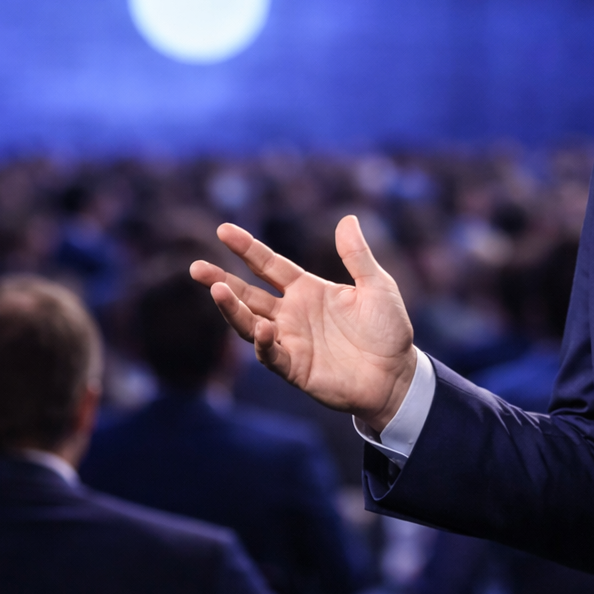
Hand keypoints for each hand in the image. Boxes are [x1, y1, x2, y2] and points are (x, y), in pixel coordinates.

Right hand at [190, 216, 417, 430]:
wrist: (398, 374)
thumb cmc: (388, 330)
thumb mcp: (376, 285)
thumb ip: (357, 256)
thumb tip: (348, 218)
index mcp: (307, 290)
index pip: (269, 265)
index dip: (247, 248)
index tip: (223, 230)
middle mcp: (292, 314)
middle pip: (248, 294)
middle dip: (221, 280)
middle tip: (195, 266)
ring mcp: (290, 341)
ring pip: (251, 323)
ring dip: (232, 309)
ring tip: (216, 290)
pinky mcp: (295, 368)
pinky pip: (272, 355)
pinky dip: (264, 343)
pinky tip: (263, 328)